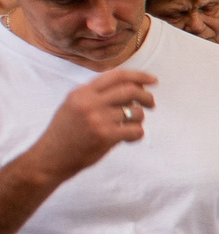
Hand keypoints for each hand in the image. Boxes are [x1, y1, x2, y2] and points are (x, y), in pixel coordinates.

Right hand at [34, 69, 156, 176]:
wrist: (51, 158)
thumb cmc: (65, 132)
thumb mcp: (73, 104)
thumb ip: (95, 94)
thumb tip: (130, 86)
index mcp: (82, 92)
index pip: (116, 76)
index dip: (139, 76)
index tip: (153, 80)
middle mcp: (90, 103)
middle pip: (130, 91)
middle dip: (146, 96)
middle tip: (151, 104)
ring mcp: (98, 119)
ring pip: (135, 112)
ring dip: (138, 119)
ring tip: (129, 126)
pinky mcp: (106, 136)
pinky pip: (136, 130)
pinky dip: (137, 134)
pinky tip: (129, 138)